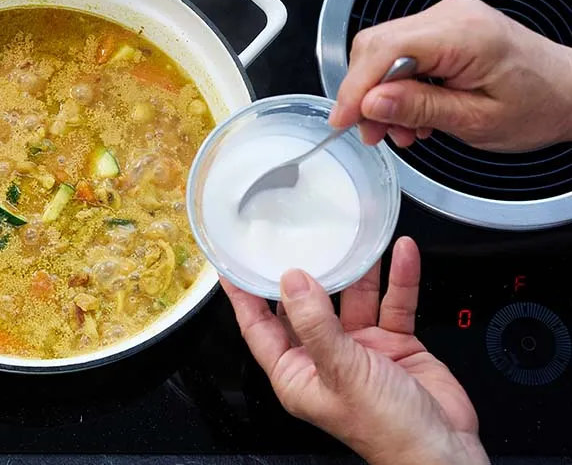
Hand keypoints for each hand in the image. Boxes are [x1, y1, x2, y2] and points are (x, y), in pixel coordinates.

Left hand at [221, 237, 488, 464]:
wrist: (443, 451)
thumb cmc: (386, 429)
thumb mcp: (341, 371)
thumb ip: (315, 324)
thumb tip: (291, 281)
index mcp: (296, 373)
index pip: (258, 327)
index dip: (244, 296)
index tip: (232, 263)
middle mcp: (324, 358)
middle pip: (307, 306)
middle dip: (305, 273)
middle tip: (296, 234)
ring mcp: (360, 349)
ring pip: (354, 298)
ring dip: (358, 269)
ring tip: (354, 234)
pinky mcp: (394, 344)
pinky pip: (394, 303)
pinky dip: (399, 278)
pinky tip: (401, 252)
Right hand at [329, 0, 571, 151]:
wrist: (570, 92)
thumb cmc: (538, 106)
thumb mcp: (477, 121)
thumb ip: (420, 108)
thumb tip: (370, 103)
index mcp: (464, 34)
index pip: (387, 49)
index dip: (355, 86)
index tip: (343, 120)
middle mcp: (451, 16)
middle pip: (377, 46)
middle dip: (364, 94)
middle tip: (370, 134)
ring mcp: (446, 18)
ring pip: (384, 52)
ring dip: (380, 95)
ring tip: (398, 132)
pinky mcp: (444, 29)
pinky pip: (401, 53)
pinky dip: (396, 86)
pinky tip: (410, 115)